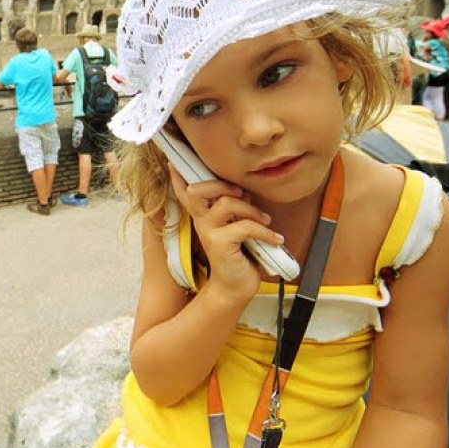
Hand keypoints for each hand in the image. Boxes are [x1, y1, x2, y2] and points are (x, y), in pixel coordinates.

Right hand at [167, 166, 283, 305]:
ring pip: (227, 204)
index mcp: (203, 215)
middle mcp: (201, 222)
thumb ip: (234, 208)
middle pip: (198, 189)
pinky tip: (275, 239)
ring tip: (266, 221)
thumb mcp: (235, 227)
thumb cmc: (238, 254)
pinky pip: (244, 227)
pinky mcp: (219, 244)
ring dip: (251, 210)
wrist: (235, 286)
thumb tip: (245, 190)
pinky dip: (264, 231)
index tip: (173, 161)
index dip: (178, 176)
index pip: (185, 192)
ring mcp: (208, 232)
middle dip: (222, 185)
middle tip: (242, 193)